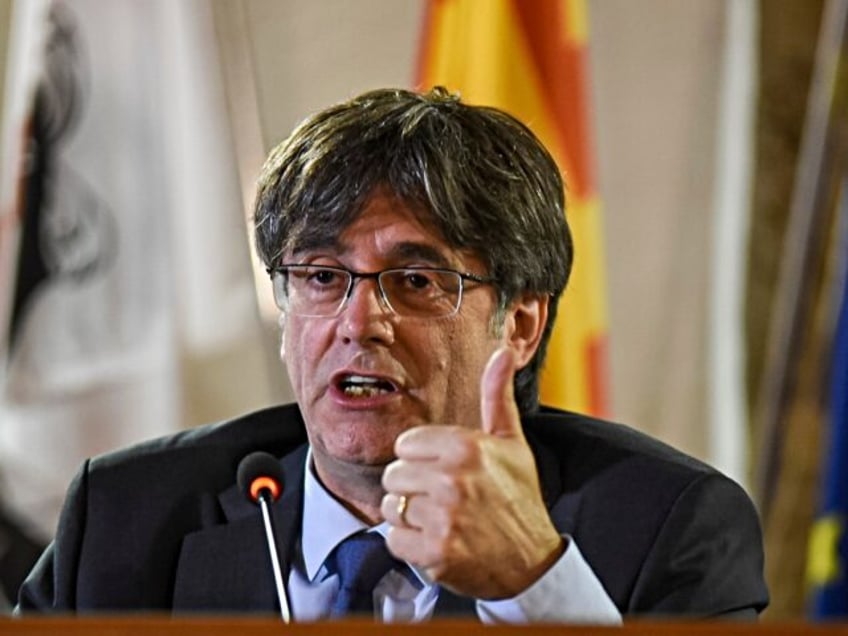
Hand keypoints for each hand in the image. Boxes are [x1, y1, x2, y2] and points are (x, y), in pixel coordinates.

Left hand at [380, 347, 564, 598]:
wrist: (532, 563)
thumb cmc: (518, 499)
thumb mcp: (512, 443)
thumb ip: (497, 396)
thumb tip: (503, 352)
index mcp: (466, 447)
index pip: (405, 445)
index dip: (422, 461)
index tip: (445, 473)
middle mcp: (453, 479)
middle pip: (393, 476)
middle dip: (413, 490)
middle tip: (444, 501)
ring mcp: (443, 517)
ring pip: (390, 508)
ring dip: (410, 519)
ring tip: (441, 522)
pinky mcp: (435, 552)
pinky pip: (394, 540)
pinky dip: (410, 546)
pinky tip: (437, 543)